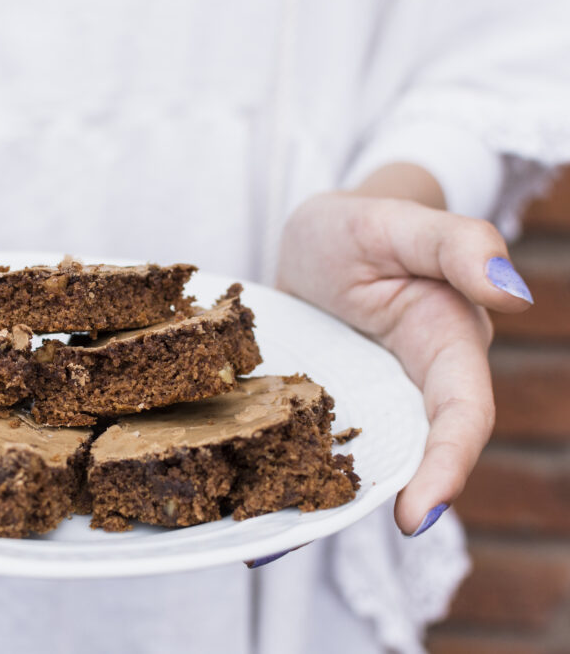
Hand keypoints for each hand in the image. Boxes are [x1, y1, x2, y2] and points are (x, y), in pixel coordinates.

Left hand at [276, 189, 530, 535]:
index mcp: (447, 346)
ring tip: (267, 539)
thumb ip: (459, 246)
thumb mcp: (402, 221)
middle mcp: (411, 387)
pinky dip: (289, 478)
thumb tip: (512, 293)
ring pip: (357, 461)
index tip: (415, 516)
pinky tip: (247, 515)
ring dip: (321, 502)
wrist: (320, 238)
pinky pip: (314, 447)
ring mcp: (365, 402)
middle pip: (408, 455)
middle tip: (310, 536)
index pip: (460, 415)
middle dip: (370, 504)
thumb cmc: (366, 225)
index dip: (446, 465)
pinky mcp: (324, 408)